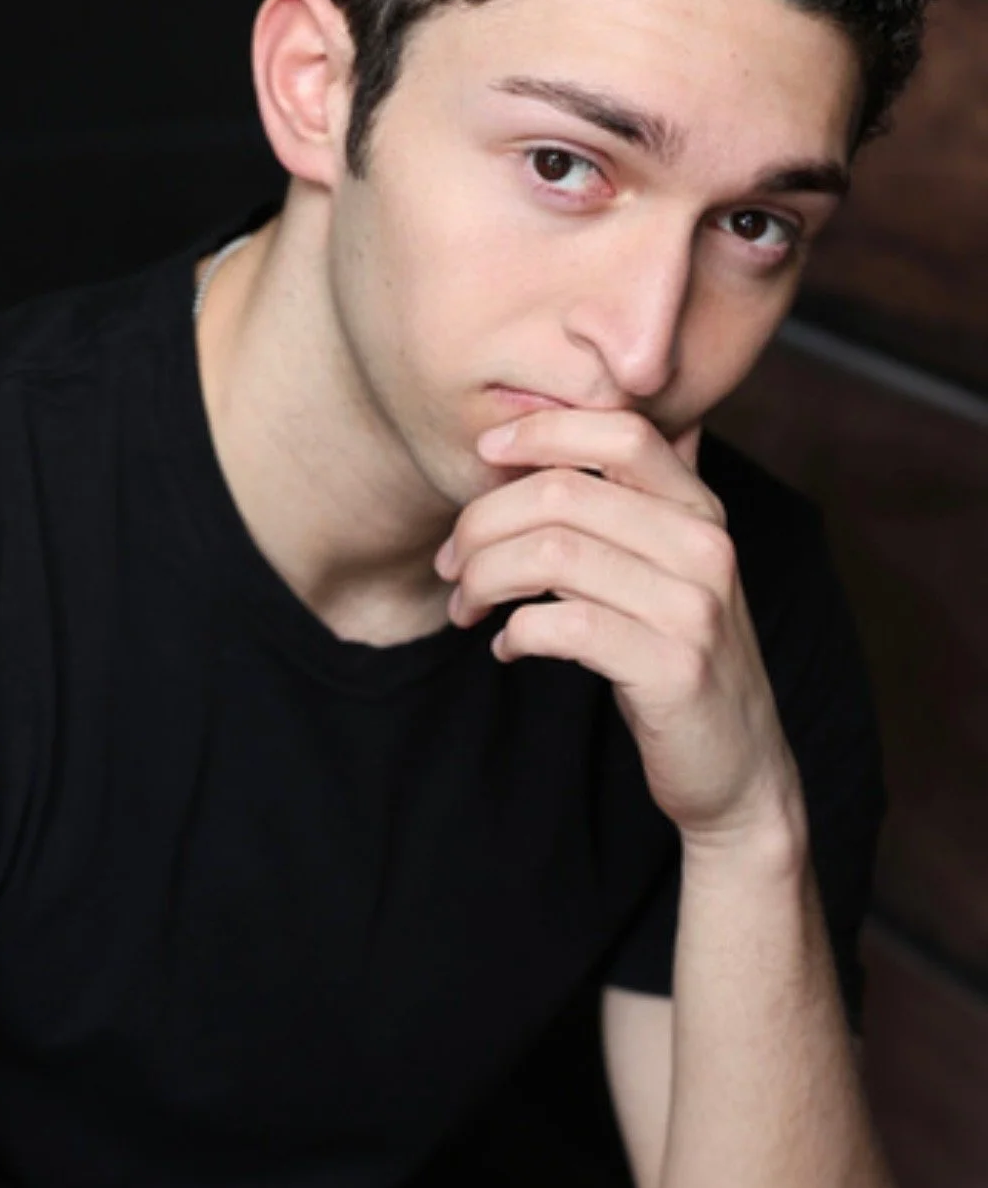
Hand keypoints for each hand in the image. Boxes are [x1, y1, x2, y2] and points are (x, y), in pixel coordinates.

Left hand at [435, 410, 799, 843]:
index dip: (541, 430)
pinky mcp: (673, 668)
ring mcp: (694, 607)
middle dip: (482, 523)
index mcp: (701, 510)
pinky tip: (507, 647)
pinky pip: (565, 626)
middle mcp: (705, 547)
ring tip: (467, 607)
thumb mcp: (673, 568)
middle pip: (562, 494)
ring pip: (553, 554)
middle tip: (452, 564)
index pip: (620, 432)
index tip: (484, 455)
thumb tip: (597, 424)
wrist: (735, 764)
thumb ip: (642, 500)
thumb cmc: (679, 656)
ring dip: (486, 579)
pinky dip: (516, 633)